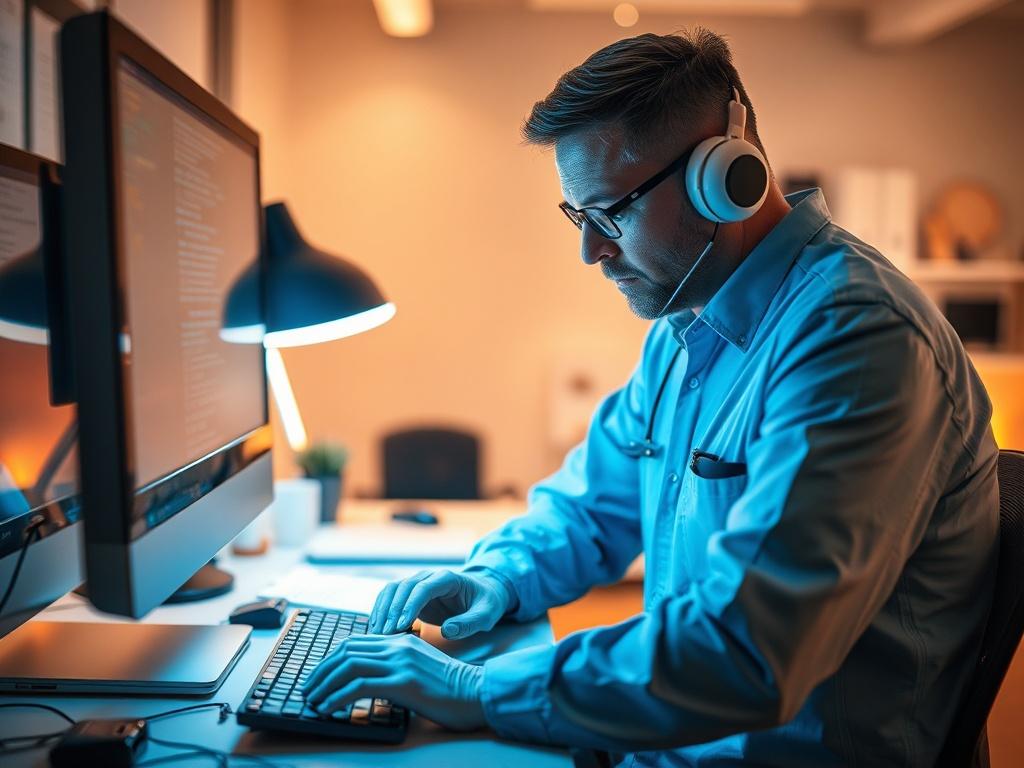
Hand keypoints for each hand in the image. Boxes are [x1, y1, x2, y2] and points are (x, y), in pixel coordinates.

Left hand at [302, 633, 485, 730]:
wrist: (476, 693)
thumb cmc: (449, 688)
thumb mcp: (419, 668)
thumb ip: (396, 665)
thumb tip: (366, 680)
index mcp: (401, 639)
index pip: (355, 642)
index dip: (331, 658)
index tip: (318, 676)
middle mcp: (398, 645)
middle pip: (347, 650)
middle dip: (321, 670)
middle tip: (308, 688)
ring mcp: (400, 662)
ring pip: (348, 665)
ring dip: (324, 683)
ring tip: (312, 699)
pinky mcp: (403, 682)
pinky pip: (358, 686)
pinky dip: (336, 697)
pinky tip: (328, 708)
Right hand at [370, 569, 510, 638]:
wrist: (482, 594)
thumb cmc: (486, 604)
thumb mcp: (487, 615)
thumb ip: (470, 623)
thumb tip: (448, 631)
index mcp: (448, 578)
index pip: (423, 588)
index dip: (410, 605)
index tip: (400, 625)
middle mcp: (429, 577)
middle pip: (403, 587)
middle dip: (392, 611)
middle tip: (384, 635)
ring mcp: (418, 584)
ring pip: (392, 590)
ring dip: (382, 610)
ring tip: (377, 634)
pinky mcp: (411, 594)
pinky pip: (391, 598)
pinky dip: (381, 610)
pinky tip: (376, 629)